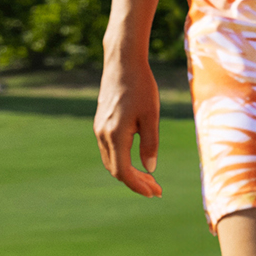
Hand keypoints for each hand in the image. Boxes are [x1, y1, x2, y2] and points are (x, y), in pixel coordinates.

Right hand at [94, 53, 165, 195]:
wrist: (122, 63)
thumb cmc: (141, 87)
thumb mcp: (151, 116)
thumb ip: (150, 143)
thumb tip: (150, 168)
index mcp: (115, 135)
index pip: (123, 172)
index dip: (138, 185)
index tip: (155, 192)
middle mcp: (102, 135)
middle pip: (116, 170)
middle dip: (136, 182)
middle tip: (156, 189)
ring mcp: (99, 129)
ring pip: (111, 161)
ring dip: (129, 172)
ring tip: (150, 178)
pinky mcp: (100, 123)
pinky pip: (109, 150)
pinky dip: (122, 160)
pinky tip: (137, 160)